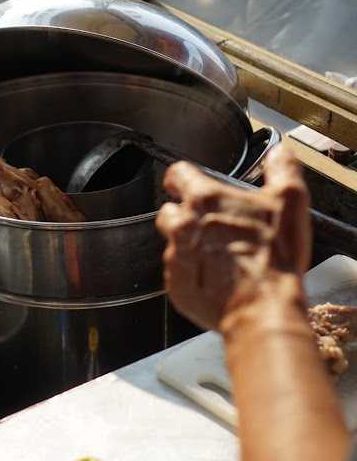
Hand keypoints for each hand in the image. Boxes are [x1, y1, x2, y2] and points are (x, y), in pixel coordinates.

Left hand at [155, 143, 310, 331]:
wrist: (262, 305)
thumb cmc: (273, 257)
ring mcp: (177, 257)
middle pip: (170, 210)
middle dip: (184, 214)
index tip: (188, 183)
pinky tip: (216, 278)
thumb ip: (282, 170)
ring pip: (173, 243)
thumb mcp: (290, 202)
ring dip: (189, 245)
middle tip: (209, 225)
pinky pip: (179, 274)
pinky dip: (193, 274)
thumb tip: (280, 154)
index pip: (178, 174)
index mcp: (205, 200)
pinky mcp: (177, 286)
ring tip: (217, 255)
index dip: (183, 178)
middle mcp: (183, 225)